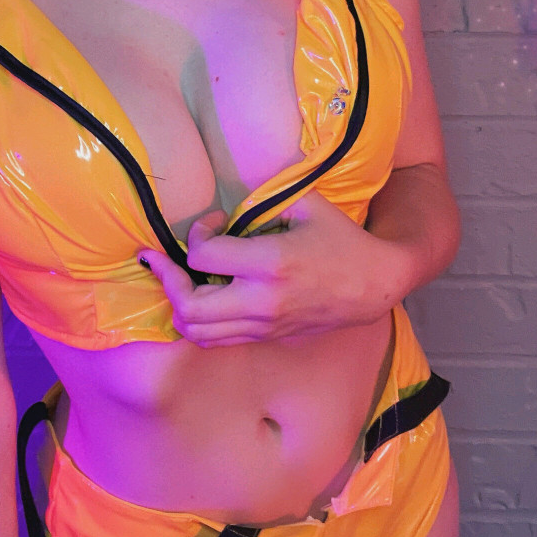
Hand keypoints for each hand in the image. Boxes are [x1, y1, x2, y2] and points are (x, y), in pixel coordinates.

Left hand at [138, 192, 413, 347]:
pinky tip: (197, 297)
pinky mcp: (267, 336)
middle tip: (162, 259)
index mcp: (271, 263)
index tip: (214, 222)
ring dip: (177, 304)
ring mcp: (263, 324)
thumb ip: (263, 198)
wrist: (374, 284)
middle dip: (167, 279)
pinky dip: (198, 320)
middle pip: (189, 306)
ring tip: (173, 280)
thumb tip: (227, 199)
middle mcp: (262, 300)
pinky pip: (217, 339)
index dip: (197, 234)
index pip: (203, 256)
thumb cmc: (340, 238)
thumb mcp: (305, 203)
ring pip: (197, 331)